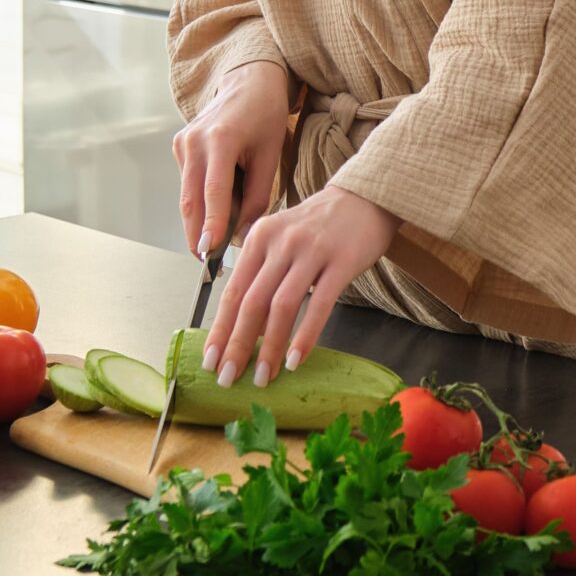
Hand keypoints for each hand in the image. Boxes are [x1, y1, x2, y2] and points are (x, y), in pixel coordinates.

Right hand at [174, 60, 292, 262]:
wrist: (249, 82)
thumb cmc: (265, 115)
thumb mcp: (271, 155)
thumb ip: (259, 196)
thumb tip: (244, 233)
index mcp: (221, 139)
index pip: (214, 191)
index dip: (211, 223)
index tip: (209, 251)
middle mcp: (194, 140)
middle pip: (191, 199)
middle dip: (198, 233)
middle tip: (207, 262)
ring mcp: (182, 142)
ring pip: (187, 195)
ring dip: (200, 220)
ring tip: (216, 241)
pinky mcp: (179, 146)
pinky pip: (188, 183)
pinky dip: (200, 202)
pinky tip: (217, 209)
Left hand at [203, 184, 396, 388]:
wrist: (365, 196)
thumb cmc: (319, 226)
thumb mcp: (281, 239)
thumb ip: (262, 275)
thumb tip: (247, 328)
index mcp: (259, 238)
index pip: (233, 291)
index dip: (220, 330)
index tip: (211, 361)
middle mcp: (281, 242)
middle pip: (252, 302)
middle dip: (238, 345)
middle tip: (229, 378)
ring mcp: (311, 251)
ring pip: (282, 306)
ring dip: (270, 347)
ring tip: (264, 376)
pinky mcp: (341, 261)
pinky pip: (319, 304)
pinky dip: (305, 335)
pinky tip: (296, 359)